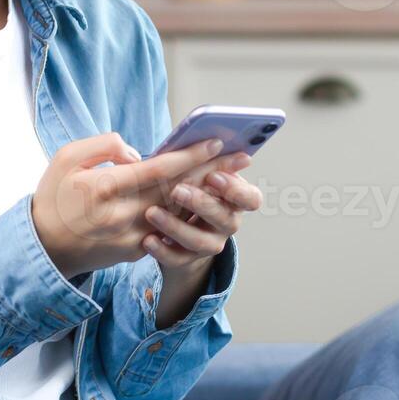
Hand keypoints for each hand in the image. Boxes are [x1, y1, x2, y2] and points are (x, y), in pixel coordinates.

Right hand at [31, 132, 238, 280]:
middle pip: (178, 190)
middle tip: (242, 157)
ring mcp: (131, 238)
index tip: (214, 142)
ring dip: (208, 193)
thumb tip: (137, 152)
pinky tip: (209, 199)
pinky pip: (168, 228)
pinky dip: (190, 213)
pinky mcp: (135, 252)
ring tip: (234, 177)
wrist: (43, 248)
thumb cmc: (55, 196)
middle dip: (212, 172)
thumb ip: (104, 146)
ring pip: (178, 212)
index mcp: (105, 189)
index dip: (189, 156)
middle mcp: (122, 216)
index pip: (157, 170)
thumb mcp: (67, 157)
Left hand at [143, 154, 261, 268]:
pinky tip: (147, 239)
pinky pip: (178, 259)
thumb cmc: (186, 188)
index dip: (235, 190)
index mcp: (235, 198)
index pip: (251, 198)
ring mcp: (210, 243)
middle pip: (225, 219)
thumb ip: (203, 160)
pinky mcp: (189, 259)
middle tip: (177, 190)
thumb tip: (214, 140)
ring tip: (152, 213)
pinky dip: (163, 251)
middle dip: (202, 204)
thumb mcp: (194, 172)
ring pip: (200, 241)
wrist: (174, 226)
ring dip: (176, 227)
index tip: (213, 176)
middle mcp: (228, 222)